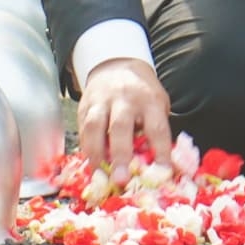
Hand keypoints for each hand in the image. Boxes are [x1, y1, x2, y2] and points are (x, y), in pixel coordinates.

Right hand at [78, 57, 173, 176]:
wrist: (116, 65)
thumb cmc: (142, 93)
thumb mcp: (158, 104)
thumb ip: (156, 131)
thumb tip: (158, 166)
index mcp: (149, 100)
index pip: (156, 127)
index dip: (160, 151)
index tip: (162, 173)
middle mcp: (124, 98)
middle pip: (120, 127)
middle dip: (120, 155)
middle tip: (121, 180)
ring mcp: (101, 101)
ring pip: (94, 127)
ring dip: (96, 154)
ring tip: (99, 176)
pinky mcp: (84, 106)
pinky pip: (82, 129)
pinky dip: (86, 149)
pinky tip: (91, 165)